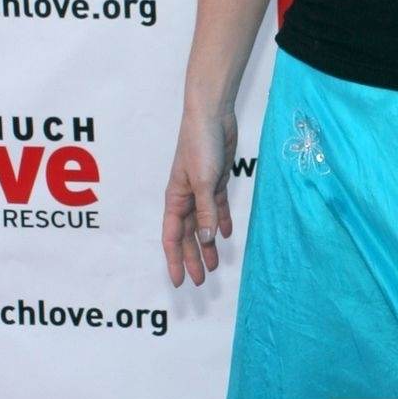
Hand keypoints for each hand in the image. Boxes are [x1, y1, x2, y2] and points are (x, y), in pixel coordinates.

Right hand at [162, 109, 237, 287]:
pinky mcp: (216, 181)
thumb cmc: (200, 145)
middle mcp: (185, 198)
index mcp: (175, 199)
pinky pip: (217, 208)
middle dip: (192, 259)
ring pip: (203, 225)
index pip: (172, 238)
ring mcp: (201, 190)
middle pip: (188, 236)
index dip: (174, 261)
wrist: (212, 116)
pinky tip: (226, 236)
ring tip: (215, 265)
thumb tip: (206, 240)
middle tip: (201, 282)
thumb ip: (205, 212)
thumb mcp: (204, 182)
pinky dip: (220, 222)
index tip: (179, 282)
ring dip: (207, 245)